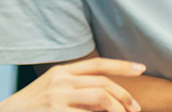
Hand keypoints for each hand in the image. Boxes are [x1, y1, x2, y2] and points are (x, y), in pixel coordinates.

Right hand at [0, 58, 145, 111]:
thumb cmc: (30, 109)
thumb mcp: (52, 91)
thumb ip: (76, 90)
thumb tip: (107, 99)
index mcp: (61, 71)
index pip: (97, 64)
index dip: (122, 66)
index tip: (141, 69)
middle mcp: (60, 79)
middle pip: (104, 83)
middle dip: (125, 97)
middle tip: (136, 110)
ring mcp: (57, 96)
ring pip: (102, 98)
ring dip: (118, 110)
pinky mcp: (55, 111)